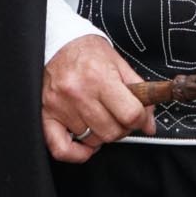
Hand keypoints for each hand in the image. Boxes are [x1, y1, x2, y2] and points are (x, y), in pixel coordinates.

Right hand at [42, 35, 154, 163]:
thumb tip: (149, 123)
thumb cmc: (87, 51)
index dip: (141, 120)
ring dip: (101, 135)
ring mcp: (61, 106)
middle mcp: (79, 93)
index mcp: (99, 77)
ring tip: (101, 119)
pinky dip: (77, 153)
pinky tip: (85, 144)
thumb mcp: (118, 62)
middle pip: (112, 131)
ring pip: (92, 140)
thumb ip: (139, 91)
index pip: (130, 114)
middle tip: (120, 117)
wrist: (56, 43)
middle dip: (123, 128)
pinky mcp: (46, 115)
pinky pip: (61, 149)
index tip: (140, 118)